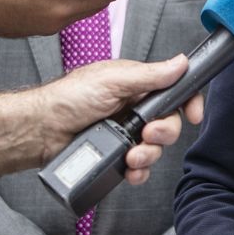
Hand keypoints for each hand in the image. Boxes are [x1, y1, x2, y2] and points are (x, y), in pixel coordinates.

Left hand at [30, 54, 204, 169]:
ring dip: (149, 155)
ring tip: (131, 155)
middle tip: (148, 134)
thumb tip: (180, 63)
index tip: (194, 115)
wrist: (40, 131)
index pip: (172, 91)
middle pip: (168, 123)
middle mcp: (133, 109)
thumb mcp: (112, 81)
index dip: (187, 102)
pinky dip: (138, 171)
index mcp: (135, 86)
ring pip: (155, 148)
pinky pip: (139, 167)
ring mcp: (125, 133)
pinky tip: (129, 170)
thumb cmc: (67, 99)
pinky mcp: (115, 155)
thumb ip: (149, 76)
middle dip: (164, 133)